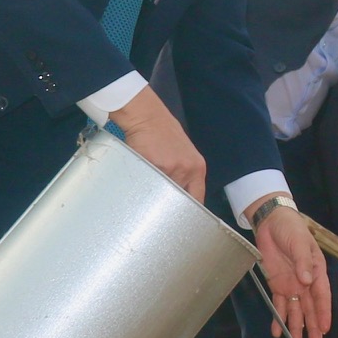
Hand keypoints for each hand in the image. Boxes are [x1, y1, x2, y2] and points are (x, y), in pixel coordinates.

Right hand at [111, 86, 206, 203]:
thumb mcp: (182, 154)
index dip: (191, 212)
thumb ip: (183, 174)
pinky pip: (150, 185)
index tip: (183, 220)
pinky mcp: (156, 166)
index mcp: (197, 168)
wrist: (146, 116)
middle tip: (161, 212)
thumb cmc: (162, 133)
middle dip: (170, 207)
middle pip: (181, 200)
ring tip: (147, 195)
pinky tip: (138, 182)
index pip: (198, 198)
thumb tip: (177, 198)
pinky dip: (143, 187)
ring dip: (155, 198)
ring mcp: (173, 168)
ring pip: (164, 195)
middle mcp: (189, 169)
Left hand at [254, 203, 331, 337]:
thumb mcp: (299, 242)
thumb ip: (303, 262)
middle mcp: (306, 282)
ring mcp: (292, 285)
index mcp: (317, 271)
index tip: (324, 328)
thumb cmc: (292, 229)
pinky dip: (279, 318)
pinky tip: (278, 332)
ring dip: (297, 328)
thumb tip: (307, 280)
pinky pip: (279, 305)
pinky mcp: (278, 285)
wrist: (272, 222)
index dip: (323, 313)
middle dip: (313, 328)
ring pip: (296, 311)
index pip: (321, 296)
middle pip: (310, 309)